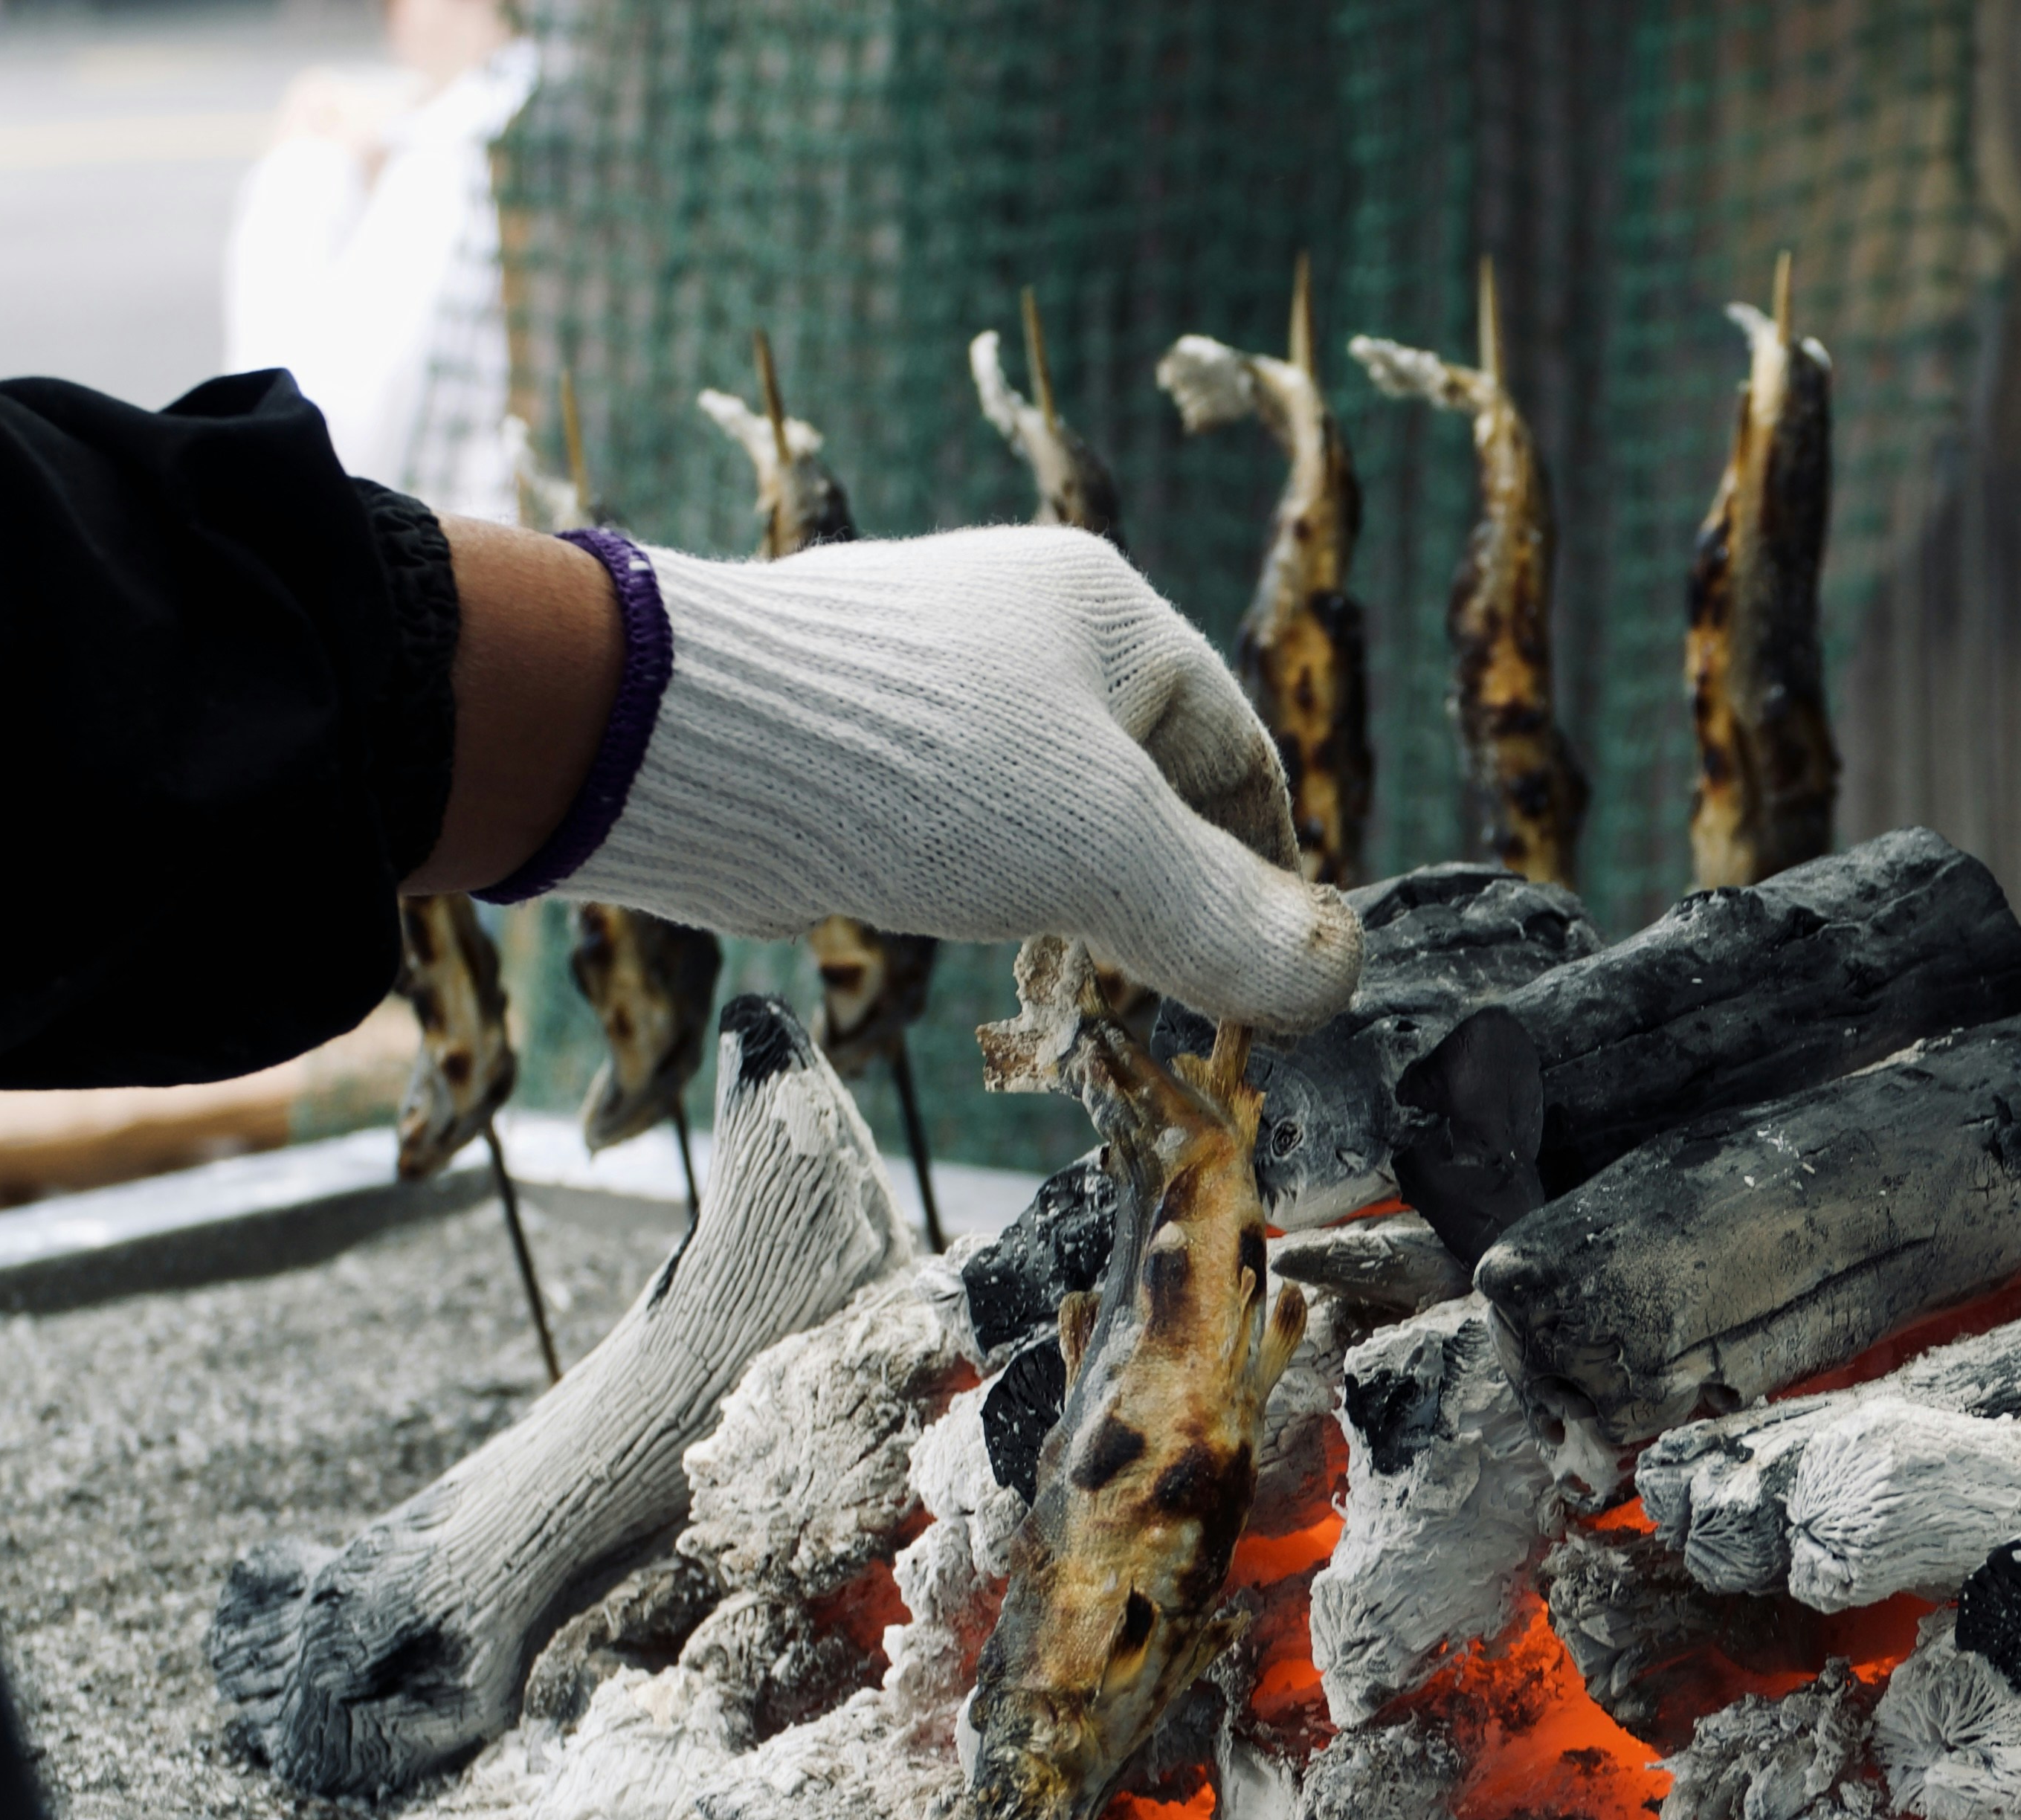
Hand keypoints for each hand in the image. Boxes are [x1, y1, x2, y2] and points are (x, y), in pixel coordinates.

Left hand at [574, 525, 1361, 1035]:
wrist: (685, 745)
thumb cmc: (913, 767)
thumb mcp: (1105, 855)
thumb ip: (1224, 922)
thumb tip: (1336, 982)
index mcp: (1110, 611)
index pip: (1241, 758)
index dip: (1268, 877)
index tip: (1269, 979)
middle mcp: (1027, 631)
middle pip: (1150, 792)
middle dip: (1170, 902)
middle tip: (1175, 1007)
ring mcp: (938, 685)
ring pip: (1053, 819)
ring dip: (1077, 910)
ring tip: (1076, 991)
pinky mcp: (860, 748)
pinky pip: (964, 832)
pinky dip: (989, 896)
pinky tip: (975, 944)